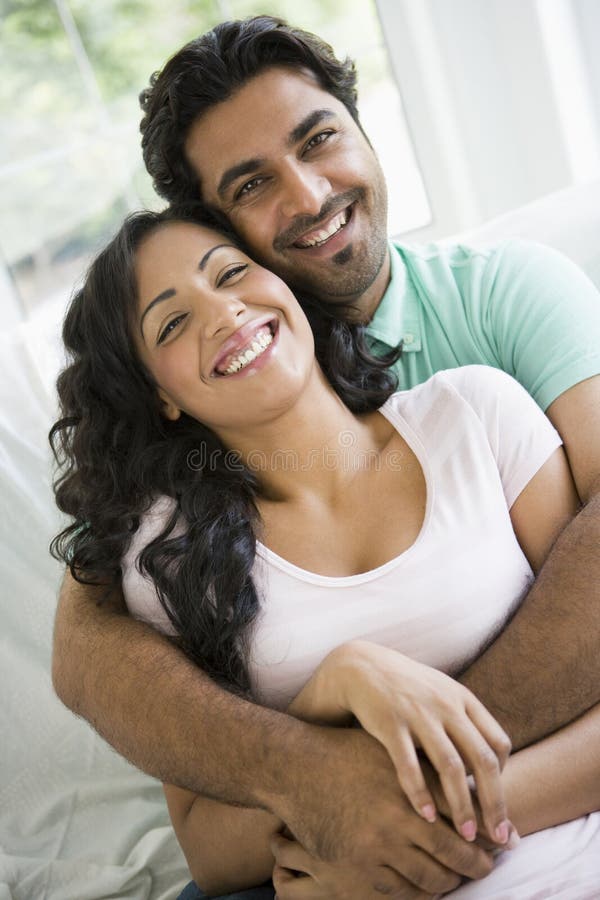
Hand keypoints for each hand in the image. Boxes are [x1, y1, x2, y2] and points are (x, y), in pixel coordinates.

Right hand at [277, 728, 493, 893]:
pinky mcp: (362, 865)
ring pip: (433, 877)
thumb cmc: (346, 753)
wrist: (298, 767)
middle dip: (479, 864)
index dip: (488, 830)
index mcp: (416, 781)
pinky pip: (403, 891)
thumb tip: (467, 784)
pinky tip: (429, 889)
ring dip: (452, 882)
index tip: (505, 840)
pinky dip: (421, 894)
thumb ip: (426, 768)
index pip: (464, 813)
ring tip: (460, 880)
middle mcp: (403, 813)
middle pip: (456, 850)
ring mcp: (382, 842)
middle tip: (490, 868)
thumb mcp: (392, 751)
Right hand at [302, 641, 511, 843]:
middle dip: (495, 802)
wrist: (360, 666)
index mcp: (462, 699)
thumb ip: (464, 723)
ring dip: (462, 805)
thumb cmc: (405, 688)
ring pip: (451, 766)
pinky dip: (420, 793)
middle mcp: (445, 705)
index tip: (497, 804)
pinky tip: (427, 817)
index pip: (498, 743)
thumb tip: (489, 765)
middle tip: (500, 838)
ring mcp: (418, 713)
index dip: (503, 778)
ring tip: (466, 836)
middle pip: (482, 759)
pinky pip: (410, 764)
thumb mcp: (441, 694)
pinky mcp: (390, 722)